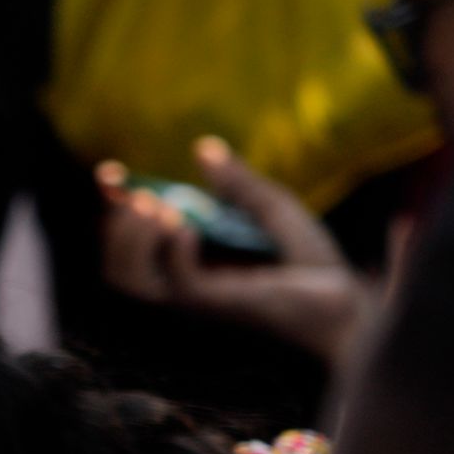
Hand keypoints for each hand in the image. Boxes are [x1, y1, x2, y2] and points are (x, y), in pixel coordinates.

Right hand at [96, 139, 371, 365]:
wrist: (346, 300)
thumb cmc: (313, 265)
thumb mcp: (272, 209)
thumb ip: (237, 183)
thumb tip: (202, 147)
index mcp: (191, 263)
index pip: (132, 241)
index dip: (113, 207)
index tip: (108, 174)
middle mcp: (183, 285)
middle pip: (115, 268)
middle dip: (115, 227)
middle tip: (140, 196)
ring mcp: (195, 299)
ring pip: (130, 279)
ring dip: (133, 238)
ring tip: (159, 207)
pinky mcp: (217, 305)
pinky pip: (176, 282)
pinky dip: (171, 248)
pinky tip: (186, 224)